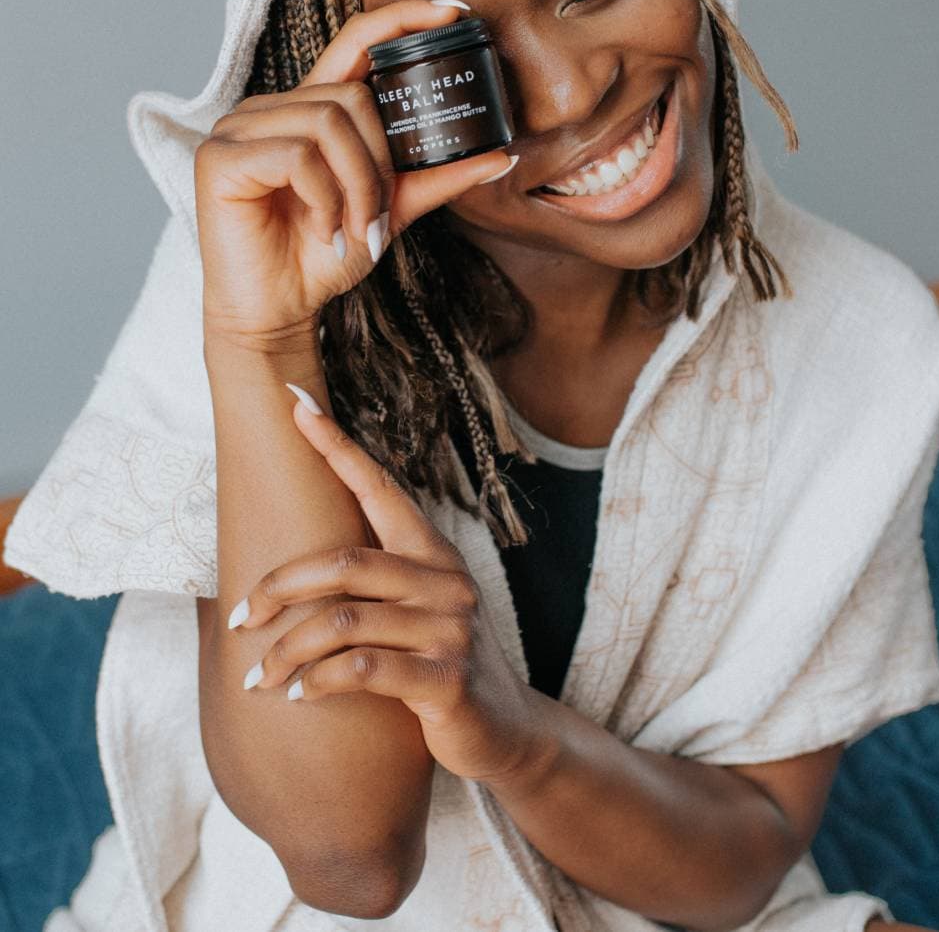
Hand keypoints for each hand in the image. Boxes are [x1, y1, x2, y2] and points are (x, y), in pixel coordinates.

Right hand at [194, 0, 515, 346]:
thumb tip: (501, 156)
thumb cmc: (322, 256)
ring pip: (328, 123)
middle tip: (376, 217)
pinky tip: (324, 230)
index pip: (356, 40)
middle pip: (352, 96)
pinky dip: (325, 198)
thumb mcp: (389, 210)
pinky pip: (297, 156)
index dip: (401, 18)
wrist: (277, 310)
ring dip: (357, 186)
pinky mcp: (221, 158)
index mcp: (311, 109)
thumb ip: (436, 178)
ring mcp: (241, 127)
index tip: (452, 11)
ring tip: (352, 229)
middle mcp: (273, 108)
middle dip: (380, 163)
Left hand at [227, 388, 544, 784]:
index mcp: (432, 552)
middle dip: (278, 589)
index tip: (294, 403)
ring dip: (287, 651)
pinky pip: (362, 669)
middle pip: (344, 563)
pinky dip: (318, 682)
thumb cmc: (438, 661)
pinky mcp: (447, 678)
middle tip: (240, 618)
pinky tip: (299, 696)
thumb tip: (291, 563)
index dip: (337, 445)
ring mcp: (451, 628)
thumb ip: (372, 582)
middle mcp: (446, 579)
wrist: (503, 729)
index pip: (379, 486)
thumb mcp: (414, 610)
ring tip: (259, 678)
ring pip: (343, 621)